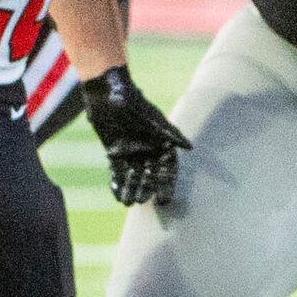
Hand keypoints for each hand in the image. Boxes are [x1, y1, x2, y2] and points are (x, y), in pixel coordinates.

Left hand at [79, 66, 189, 205]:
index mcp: (161, 143)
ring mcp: (131, 152)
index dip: (166, 184)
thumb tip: (190, 147)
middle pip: (150, 175)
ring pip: (133, 176)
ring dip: (131, 189)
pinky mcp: (115, 152)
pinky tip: (117, 196)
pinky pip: (117, 171)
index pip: (167, 169)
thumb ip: (170, 133)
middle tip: (143, 202)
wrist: (107, 92)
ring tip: (129, 203)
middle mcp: (148, 150)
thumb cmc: (132, 103)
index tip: (164, 200)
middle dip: (147, 189)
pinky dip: (117, 183)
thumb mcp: (152, 119)